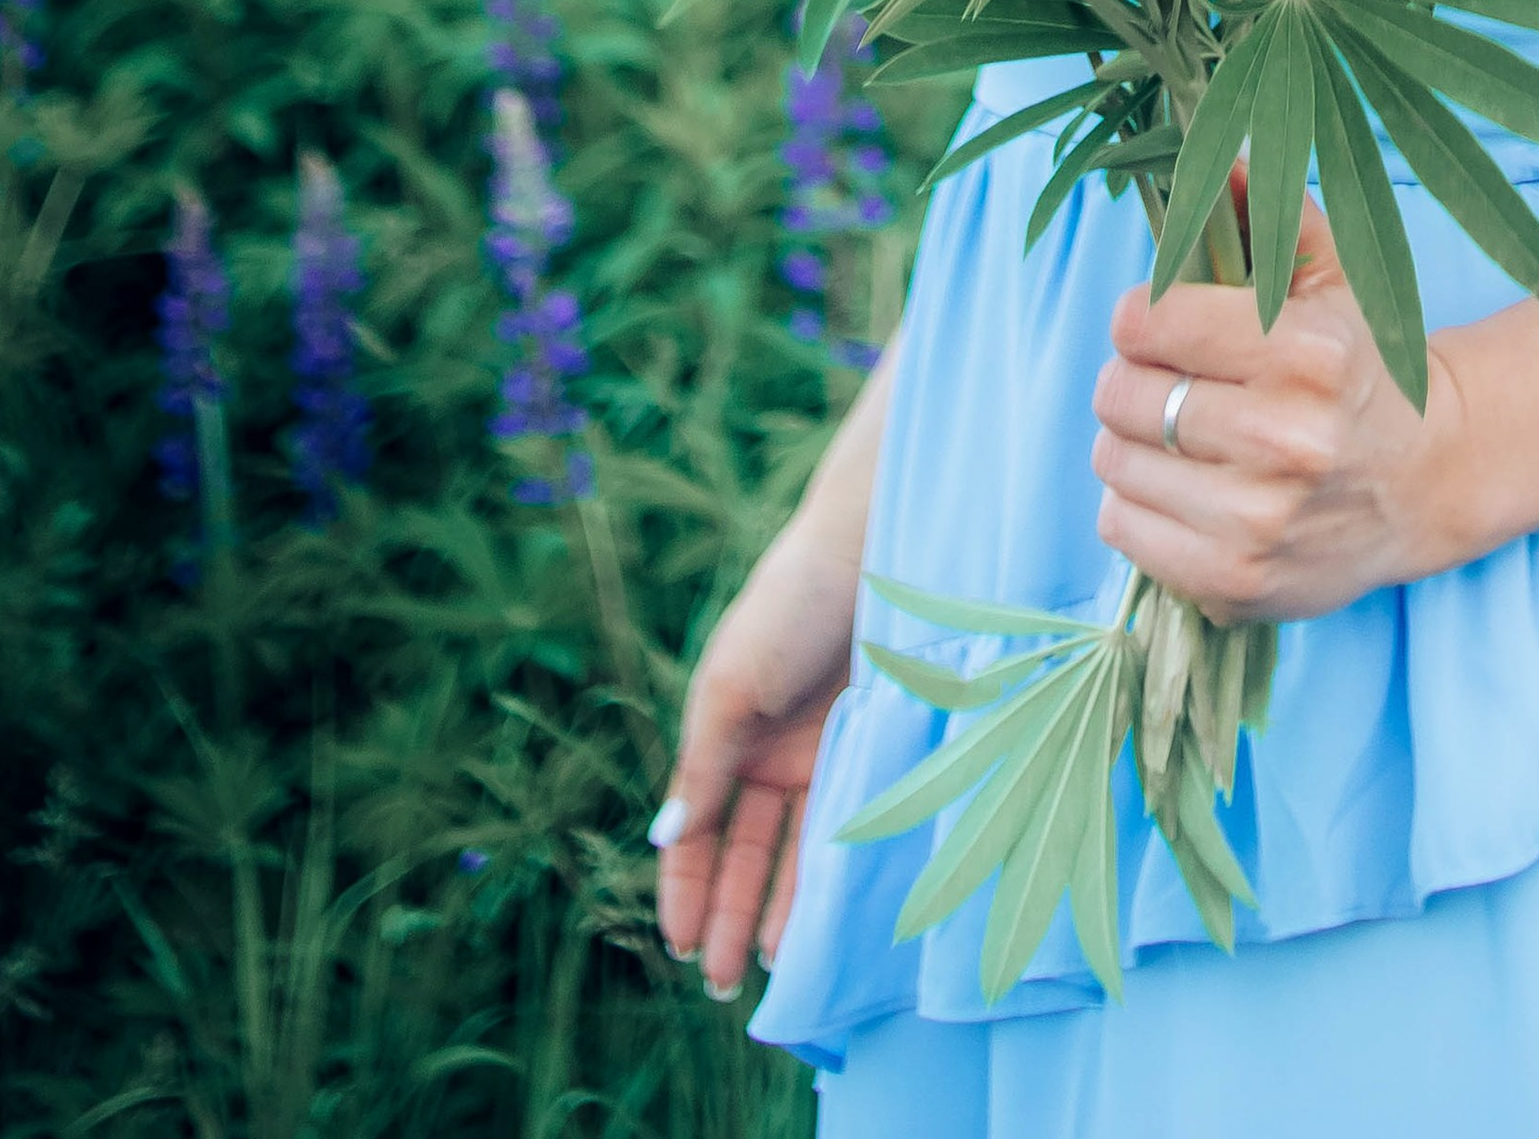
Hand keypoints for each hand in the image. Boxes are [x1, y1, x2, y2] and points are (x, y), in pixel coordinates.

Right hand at [652, 527, 857, 996]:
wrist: (873, 551)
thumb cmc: (789, 607)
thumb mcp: (730, 687)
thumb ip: (703, 769)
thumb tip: (665, 840)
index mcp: (723, 731)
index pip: (697, 828)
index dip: (686, 886)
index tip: (680, 945)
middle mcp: (770, 752)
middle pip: (743, 852)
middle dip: (729, 915)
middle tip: (721, 986)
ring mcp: (821, 756)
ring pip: (793, 853)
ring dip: (779, 911)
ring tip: (772, 974)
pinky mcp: (869, 754)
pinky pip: (842, 831)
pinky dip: (826, 879)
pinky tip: (820, 925)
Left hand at [1091, 196, 1467, 620]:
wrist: (1428, 479)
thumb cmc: (1361, 366)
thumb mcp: (1331, 275)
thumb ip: (1268, 212)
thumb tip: (1212, 153)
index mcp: (1306, 352)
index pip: (1146, 321)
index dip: (1142, 316)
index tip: (1163, 322)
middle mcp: (1285, 440)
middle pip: (1122, 394)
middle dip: (1133, 380)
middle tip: (1173, 381)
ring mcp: (1260, 522)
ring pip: (1113, 463)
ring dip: (1130, 444)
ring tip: (1181, 435)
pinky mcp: (1237, 583)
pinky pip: (1123, 530)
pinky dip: (1136, 505)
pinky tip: (1185, 489)